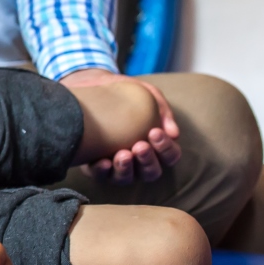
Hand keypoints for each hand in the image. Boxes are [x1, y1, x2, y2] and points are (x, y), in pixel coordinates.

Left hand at [62, 69, 180, 183]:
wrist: (89, 86)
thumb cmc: (122, 93)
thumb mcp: (144, 94)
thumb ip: (161, 109)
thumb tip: (174, 133)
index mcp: (154, 146)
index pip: (169, 155)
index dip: (166, 148)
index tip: (155, 132)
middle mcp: (138, 160)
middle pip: (151, 172)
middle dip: (147, 160)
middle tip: (140, 146)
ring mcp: (117, 165)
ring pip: (126, 178)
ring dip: (127, 169)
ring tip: (123, 154)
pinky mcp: (95, 166)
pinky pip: (101, 176)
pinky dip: (103, 172)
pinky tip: (103, 162)